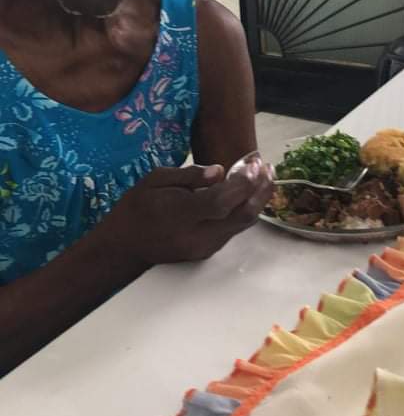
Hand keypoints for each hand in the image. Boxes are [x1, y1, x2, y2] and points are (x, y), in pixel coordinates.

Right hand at [100, 162, 273, 265]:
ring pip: (243, 225)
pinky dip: (245, 210)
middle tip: (268, 168)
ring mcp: (204, 247)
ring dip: (258, 200)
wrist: (124, 246)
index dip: (244, 182)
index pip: (223, 200)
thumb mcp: (155, 180)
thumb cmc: (137, 207)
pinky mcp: (207, 252)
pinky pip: (233, 230)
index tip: (254, 162)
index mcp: (182, 214)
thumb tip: (220, 171)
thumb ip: (190, 175)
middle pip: (242, 216)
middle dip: (261, 190)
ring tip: (264, 177)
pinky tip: (248, 194)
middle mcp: (198, 235)